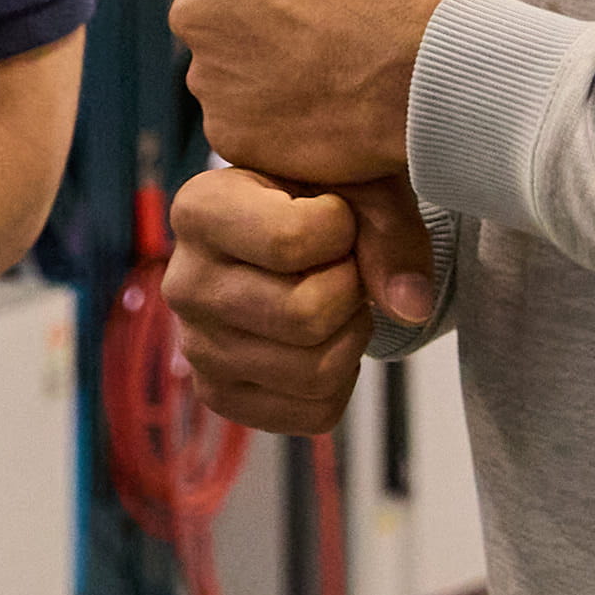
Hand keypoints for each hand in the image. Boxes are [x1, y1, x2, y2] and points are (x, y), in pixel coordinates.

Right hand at [161, 165, 440, 437]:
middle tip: (346, 270)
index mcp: (199, 213)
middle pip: (304, 315)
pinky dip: (342, 382)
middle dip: (351, 292)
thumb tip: (411, 306)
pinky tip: (327, 341)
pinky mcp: (221, 395)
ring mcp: (197, 347)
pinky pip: (314, 413)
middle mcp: (184, 284)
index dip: (343, 231)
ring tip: (338, 303)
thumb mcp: (352, 182)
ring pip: (314, 372)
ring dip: (351, 337)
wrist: (279, 235)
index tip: (335, 218)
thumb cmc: (313, 201)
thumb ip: (386, 227)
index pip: (289, 241)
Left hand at [173, 0, 455, 192]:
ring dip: (262, 72)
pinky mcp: (226, 132)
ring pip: (227, 71)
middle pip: (217, 12)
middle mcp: (195, 10)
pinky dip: (273, 120)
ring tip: (326, 75)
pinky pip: (242, 122)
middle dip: (257, 20)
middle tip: (319, 33)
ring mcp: (206, 77)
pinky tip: (319, 110)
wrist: (429, 79)